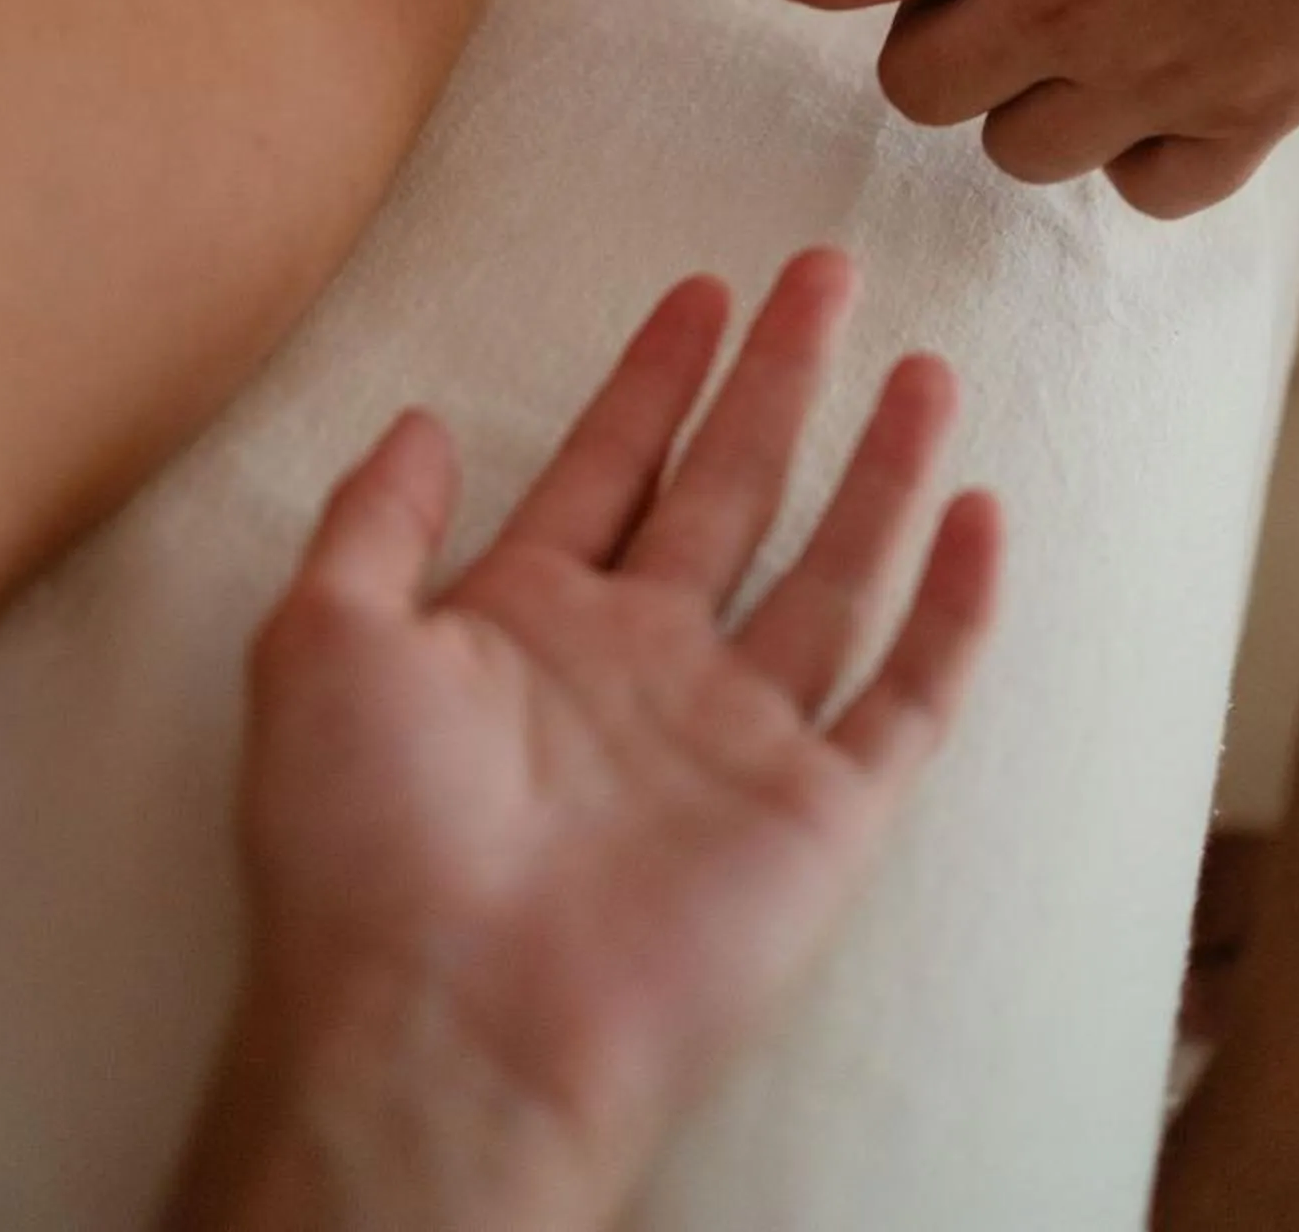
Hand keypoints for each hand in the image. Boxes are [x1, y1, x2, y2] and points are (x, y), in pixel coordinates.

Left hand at [170, 250, 997, 1230]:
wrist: (442, 1027)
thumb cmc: (360, 843)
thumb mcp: (318, 641)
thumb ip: (375, 523)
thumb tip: (418, 419)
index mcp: (530, 623)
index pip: (613, 463)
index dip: (657, 374)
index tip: (702, 288)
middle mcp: (642, 666)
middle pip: (731, 488)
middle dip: (777, 378)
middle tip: (822, 271)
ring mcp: (735, 738)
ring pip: (833, 570)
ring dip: (881, 469)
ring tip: (921, 366)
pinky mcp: (816, 815)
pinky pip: (904, 694)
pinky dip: (950, 609)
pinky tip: (980, 516)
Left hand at [763, 0, 1298, 217]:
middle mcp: (1063, 7)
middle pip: (916, 87)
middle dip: (928, 36)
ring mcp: (1157, 74)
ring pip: (1018, 152)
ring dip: (1023, 98)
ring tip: (1071, 33)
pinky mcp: (1248, 114)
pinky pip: (1145, 188)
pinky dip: (1136, 151)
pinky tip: (1154, 82)